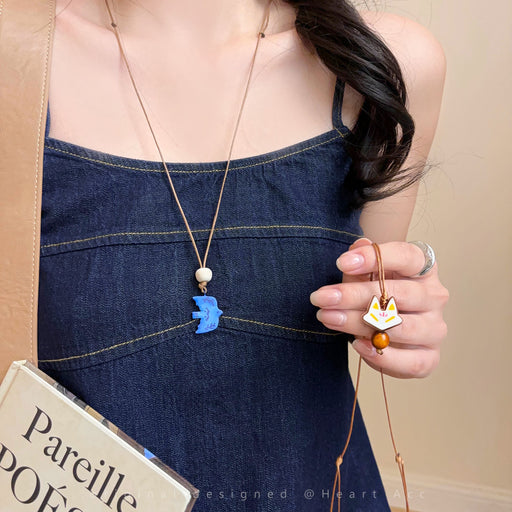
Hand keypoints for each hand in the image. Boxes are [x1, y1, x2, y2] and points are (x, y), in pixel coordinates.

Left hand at [310, 238, 448, 377]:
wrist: (388, 326)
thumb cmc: (376, 292)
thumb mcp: (364, 276)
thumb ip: (360, 265)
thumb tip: (358, 246)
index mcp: (423, 267)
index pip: (407, 256)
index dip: (375, 257)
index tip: (341, 262)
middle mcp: (434, 296)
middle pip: (399, 293)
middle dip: (354, 295)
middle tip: (322, 297)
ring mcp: (435, 328)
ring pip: (401, 327)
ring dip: (358, 323)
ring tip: (328, 318)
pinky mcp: (430, 357)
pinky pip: (410, 362)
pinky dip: (382, 356)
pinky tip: (358, 345)